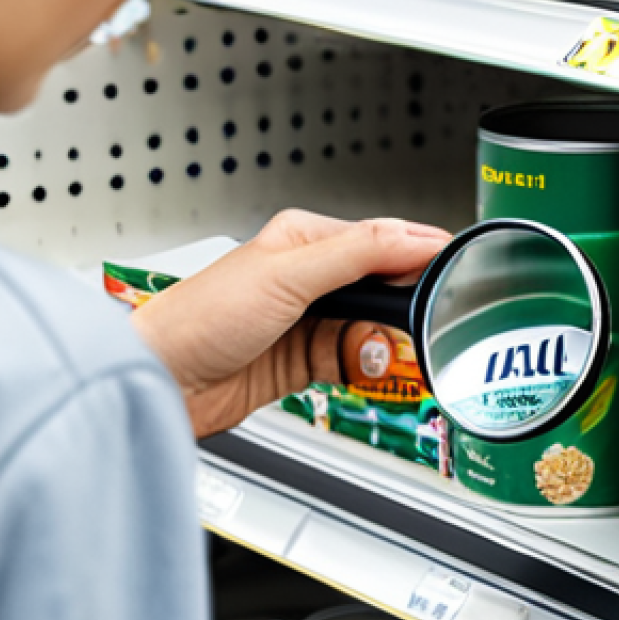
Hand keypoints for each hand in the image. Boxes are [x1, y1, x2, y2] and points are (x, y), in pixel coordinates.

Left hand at [131, 210, 450, 437]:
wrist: (164, 381)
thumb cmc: (200, 318)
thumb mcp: (287, 275)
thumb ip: (355, 255)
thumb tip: (410, 238)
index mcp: (305, 241)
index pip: (379, 240)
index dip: (417, 255)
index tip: (453, 272)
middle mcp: (309, 278)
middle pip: (382, 288)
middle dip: (400, 309)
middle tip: (418, 323)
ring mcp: (309, 321)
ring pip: (371, 328)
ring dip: (378, 342)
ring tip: (374, 351)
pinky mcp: (305, 360)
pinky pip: (352, 361)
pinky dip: (361, 367)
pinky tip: (358, 368)